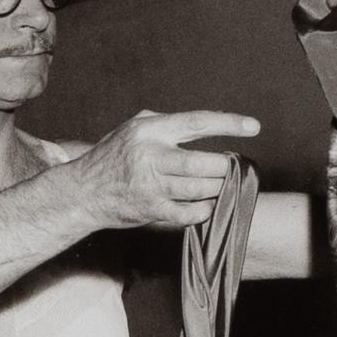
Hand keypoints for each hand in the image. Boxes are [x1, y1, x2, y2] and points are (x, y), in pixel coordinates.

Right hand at [68, 110, 260, 230]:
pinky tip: (207, 206)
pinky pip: (188, 213)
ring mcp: (150, 185)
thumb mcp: (134, 128)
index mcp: (149, 129)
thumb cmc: (113, 157)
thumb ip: (165, 124)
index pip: (197, 122)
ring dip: (216, 189)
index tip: (253, 127)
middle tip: (231, 168)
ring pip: (198, 189)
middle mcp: (150, 155)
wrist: (84, 192)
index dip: (228, 124)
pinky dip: (203, 210)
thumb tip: (204, 126)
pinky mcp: (150, 209)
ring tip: (221, 186)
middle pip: (202, 163)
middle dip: (223, 168)